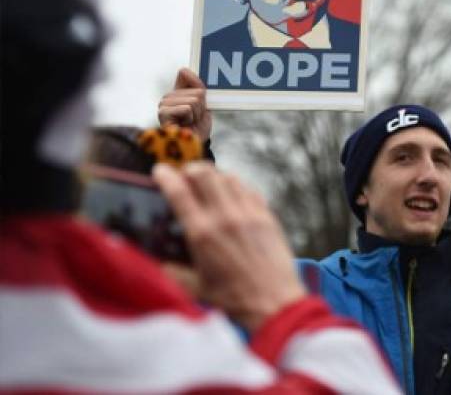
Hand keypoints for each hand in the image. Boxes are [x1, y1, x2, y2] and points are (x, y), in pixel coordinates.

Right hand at [153, 162, 305, 331]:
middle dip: (190, 169)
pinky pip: (249, 189)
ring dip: (214, 175)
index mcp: (202, 234)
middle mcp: (225, 217)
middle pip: (204, 174)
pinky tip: (232, 194)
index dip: (166, 176)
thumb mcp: (194, 287)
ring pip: (228, 177)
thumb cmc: (233, 300)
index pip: (178, 192)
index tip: (160, 171)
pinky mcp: (267, 217)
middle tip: (184, 174)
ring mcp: (249, 214)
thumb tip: (154, 260)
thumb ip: (171, 271)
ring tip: (207, 182)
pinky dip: (236, 186)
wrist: (274, 302)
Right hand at [158, 68, 211, 142]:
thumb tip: (183, 69)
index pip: (185, 73)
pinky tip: (185, 125)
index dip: (199, 88)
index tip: (200, 103)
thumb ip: (197, 86)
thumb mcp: (203, 103)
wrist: (195, 144)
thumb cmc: (198, 126)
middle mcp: (167, 97)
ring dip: (197, 114)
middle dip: (202, 107)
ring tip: (190, 122)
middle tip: (194, 118)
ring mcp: (163, 104)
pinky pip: (187, 108)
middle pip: (197, 92)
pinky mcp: (163, 113)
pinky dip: (191, 119)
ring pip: (194, 101)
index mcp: (175, 92)